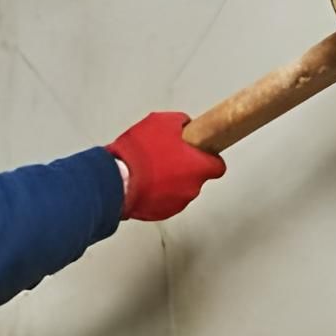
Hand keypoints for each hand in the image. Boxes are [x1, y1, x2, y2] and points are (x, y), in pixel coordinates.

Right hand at [107, 112, 226, 221]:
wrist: (117, 180)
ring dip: (170, 181)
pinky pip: (164, 200)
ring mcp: (177, 203)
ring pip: (180, 189)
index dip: (209, 158)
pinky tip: (144, 182)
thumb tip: (185, 124)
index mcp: (199, 167)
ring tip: (151, 169)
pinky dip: (157, 193)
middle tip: (167, 157)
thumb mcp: (161, 122)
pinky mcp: (161, 213)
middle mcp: (192, 188)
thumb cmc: (140, 154)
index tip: (201, 153)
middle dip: (184, 168)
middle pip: (196, 177)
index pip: (218, 166)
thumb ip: (181, 122)